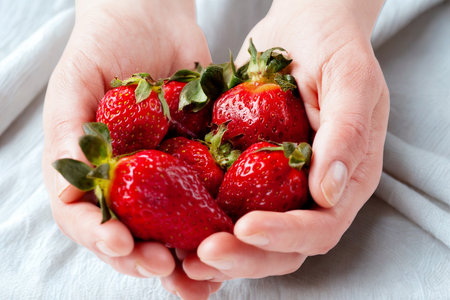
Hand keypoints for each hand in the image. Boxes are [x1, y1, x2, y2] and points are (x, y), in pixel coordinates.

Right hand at [42, 0, 214, 296]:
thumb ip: (69, 132)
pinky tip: (231, 238)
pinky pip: (207, 198)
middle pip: (129, 234)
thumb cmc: (106, 45)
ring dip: (184, 256)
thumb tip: (69, 185)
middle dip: (143, 258)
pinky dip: (217, 223)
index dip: (97, 237)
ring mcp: (163, 175)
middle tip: (163, 264)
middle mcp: (126, 180)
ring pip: (170, 228)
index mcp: (88, 169)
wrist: (154, 20)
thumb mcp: (77, 85)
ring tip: (202, 275)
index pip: (82, 217)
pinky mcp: (198, 165)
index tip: (120, 243)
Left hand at [182, 0, 388, 282]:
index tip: (246, 229)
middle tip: (203, 254)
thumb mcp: (350, 79)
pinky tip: (175, 222)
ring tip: (182, 256)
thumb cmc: (333, 45)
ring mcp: (279, 182)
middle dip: (245, 255)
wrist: (304, 24)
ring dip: (220, 248)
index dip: (285, 236)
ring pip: (252, 234)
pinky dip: (202, 217)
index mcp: (346, 177)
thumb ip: (347, 133)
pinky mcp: (248, 169)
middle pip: (283, 245)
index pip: (321, 226)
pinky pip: (227, 202)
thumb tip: (329, 192)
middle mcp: (312, 189)